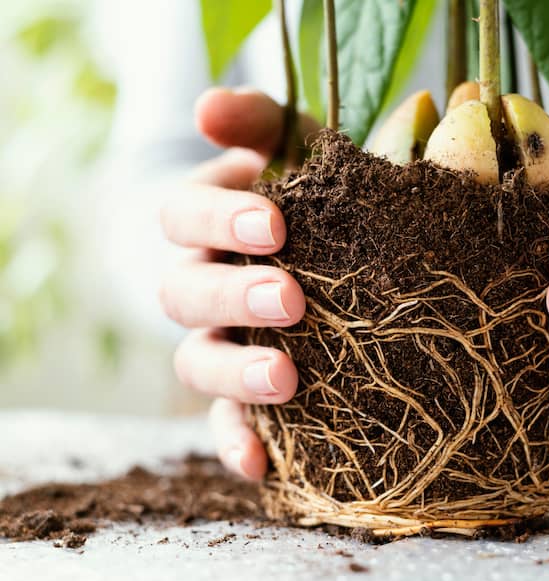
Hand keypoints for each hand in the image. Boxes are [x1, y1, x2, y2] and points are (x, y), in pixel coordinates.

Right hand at [159, 87, 315, 478]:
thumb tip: (208, 108)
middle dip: (234, 296)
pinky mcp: (242, 388)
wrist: (325, 239)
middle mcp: (200, 284)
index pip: (185, 216)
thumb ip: (256, 120)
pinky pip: (225, 421)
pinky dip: (237, 442)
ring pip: (199, 362)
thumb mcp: (291, 144)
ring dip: (236, 372)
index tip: (277, 225)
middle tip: (291, 298)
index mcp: (205, 221)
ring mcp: (218, 339)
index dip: (220, 219)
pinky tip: (263, 465)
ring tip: (286, 378)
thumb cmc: (306, 187)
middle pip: (186, 294)